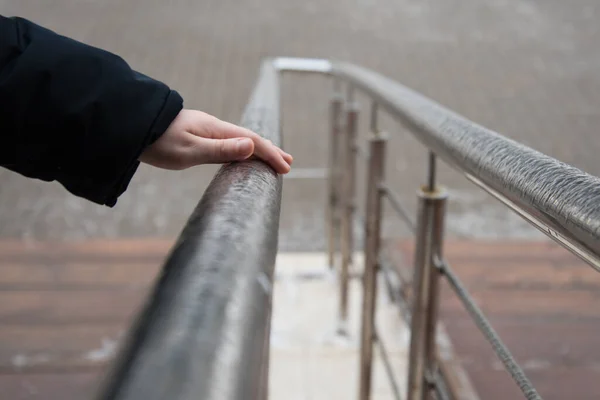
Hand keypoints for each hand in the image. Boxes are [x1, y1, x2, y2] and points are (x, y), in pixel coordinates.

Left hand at [140, 109, 292, 173]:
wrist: (131, 127)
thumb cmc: (158, 141)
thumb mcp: (189, 150)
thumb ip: (220, 150)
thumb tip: (251, 145)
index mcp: (216, 130)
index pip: (252, 141)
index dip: (271, 154)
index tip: (286, 168)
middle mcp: (214, 128)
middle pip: (249, 139)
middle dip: (270, 151)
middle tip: (288, 163)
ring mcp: (205, 132)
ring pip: (239, 141)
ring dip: (258, 151)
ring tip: (272, 160)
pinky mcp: (196, 137)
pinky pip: (228, 144)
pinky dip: (242, 151)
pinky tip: (241, 155)